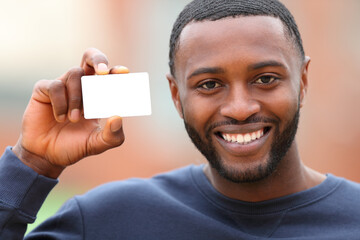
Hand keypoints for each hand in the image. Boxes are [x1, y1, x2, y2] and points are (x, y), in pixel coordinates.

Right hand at [12, 48, 128, 177]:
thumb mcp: (97, 144)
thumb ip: (112, 136)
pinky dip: (61, 103)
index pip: (110, 76)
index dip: (117, 71)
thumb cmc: (74, 146)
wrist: (46, 156)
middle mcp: (82, 86)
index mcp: (98, 95)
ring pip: (75, 73)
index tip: (124, 73)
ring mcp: (63, 85)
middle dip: (99, 59)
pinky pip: (55, 86)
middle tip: (103, 73)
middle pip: (91, 57)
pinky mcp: (44, 89)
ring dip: (77, 97)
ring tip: (74, 119)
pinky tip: (60, 118)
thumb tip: (118, 117)